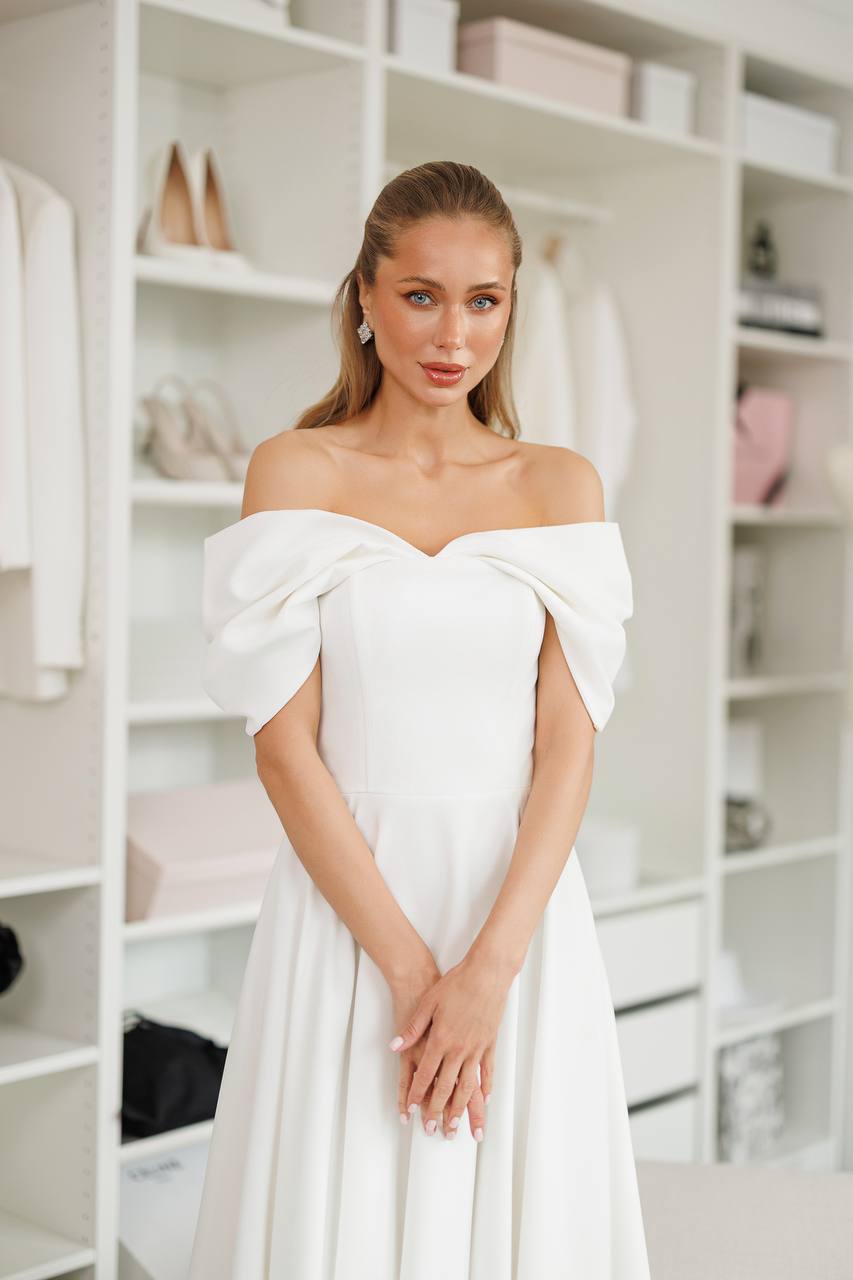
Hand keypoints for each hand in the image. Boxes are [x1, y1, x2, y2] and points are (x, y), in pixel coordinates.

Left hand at [390, 950, 513, 1139]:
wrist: (486, 973)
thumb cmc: (456, 984)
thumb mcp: (428, 1003)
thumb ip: (412, 1029)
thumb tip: (395, 1046)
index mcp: (440, 1040)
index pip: (425, 1076)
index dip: (417, 1096)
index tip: (413, 1113)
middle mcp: (459, 1049)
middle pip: (446, 1088)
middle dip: (438, 1111)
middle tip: (433, 1131)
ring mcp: (477, 1048)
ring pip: (468, 1086)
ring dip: (462, 1109)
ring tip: (458, 1126)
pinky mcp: (490, 1043)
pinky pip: (487, 1071)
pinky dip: (486, 1087)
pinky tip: (485, 1099)